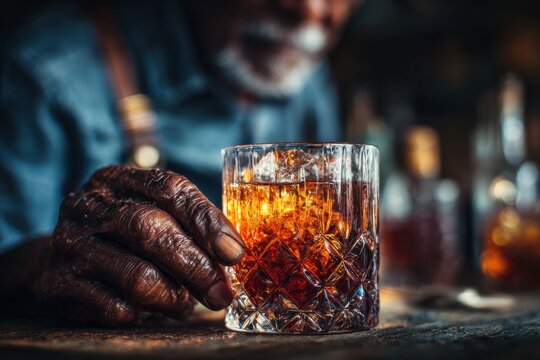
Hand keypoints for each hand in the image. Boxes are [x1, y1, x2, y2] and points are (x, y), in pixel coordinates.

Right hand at [35, 166, 243, 324]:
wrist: (61, 259)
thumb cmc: (123, 235)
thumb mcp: (150, 212)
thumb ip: (188, 224)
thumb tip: (232, 253)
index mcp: (118, 179)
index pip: (170, 188)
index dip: (207, 220)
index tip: (234, 252)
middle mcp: (90, 206)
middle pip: (152, 230)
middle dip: (196, 266)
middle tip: (221, 292)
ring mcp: (71, 245)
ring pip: (138, 276)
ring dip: (174, 296)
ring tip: (186, 303)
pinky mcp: (60, 285)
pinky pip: (117, 307)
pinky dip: (146, 313)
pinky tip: (154, 309)